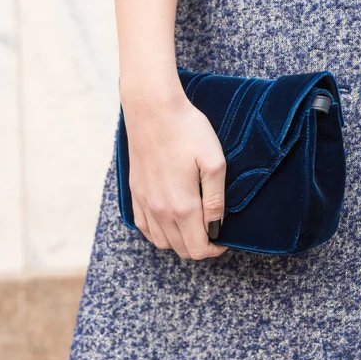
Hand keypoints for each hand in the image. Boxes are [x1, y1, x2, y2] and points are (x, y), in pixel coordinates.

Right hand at [120, 82, 228, 259]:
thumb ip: (216, 200)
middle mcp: (160, 211)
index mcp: (183, 206)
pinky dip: (159, 233)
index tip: (225, 239)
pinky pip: (144, 228)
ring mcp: (144, 203)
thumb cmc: (188, 131)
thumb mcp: (214, 163)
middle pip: (181, 249)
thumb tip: (217, 227)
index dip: (215, 249)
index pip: (198, 249)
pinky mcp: (135, 194)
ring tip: (194, 226)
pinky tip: (170, 221)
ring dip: (180, 241)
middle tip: (213, 231)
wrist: (153, 110)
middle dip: (200, 246)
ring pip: (162, 243)